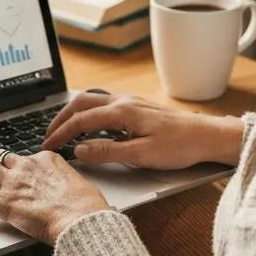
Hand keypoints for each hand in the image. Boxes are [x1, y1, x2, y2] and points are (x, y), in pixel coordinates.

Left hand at [0, 148, 110, 244]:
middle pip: (1, 158)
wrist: (81, 219)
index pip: (26, 158)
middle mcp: (27, 166)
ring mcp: (13, 182)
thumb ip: (67, 187)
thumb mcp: (80, 188)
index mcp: (48, 160)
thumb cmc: (87, 208)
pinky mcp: (2, 201)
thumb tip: (70, 194)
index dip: (17, 167)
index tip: (15, 174)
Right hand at [41, 91, 243, 168]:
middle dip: (61, 118)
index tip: (48, 146)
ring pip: (93, 100)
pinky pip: (105, 104)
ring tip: (64, 130)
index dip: (61, 134)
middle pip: (81, 103)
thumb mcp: (141, 155)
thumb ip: (107, 151)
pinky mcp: (139, 107)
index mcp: (122, 112)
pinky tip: (91, 126)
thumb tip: (79, 150)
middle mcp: (124, 101)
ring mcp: (132, 101)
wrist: (207, 136)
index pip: (81, 121)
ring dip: (74, 113)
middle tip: (48, 135)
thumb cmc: (180, 146)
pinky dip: (89, 113)